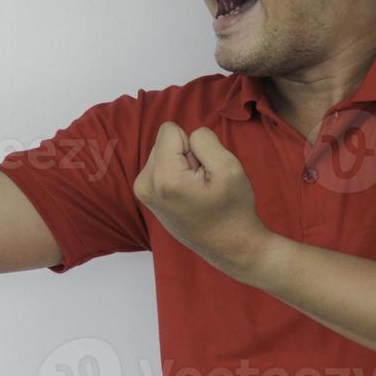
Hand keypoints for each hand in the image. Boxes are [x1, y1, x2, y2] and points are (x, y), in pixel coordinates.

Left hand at [132, 121, 270, 276]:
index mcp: (163, 178)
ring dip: (183, 165)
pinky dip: (177, 174)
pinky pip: (162, 165)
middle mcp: (145, 185)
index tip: (203, 171)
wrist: (229, 246)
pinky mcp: (146, 194)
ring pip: (163, 152)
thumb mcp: (229, 167)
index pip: (170, 129)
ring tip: (197, 190)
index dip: (193, 145)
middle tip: (203, 183)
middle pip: (164, 141)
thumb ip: (204, 140)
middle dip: (186, 155)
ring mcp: (143, 191)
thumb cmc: (232, 210)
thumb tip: (187, 135)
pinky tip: (189, 195)